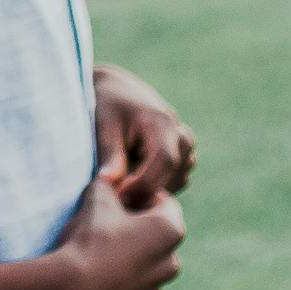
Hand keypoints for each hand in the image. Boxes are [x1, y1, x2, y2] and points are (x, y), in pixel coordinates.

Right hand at [45, 167, 182, 289]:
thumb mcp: (98, 197)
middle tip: (107, 211)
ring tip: (102, 235)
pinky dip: (126, 261)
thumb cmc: (91, 239)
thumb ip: (108, 181)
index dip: (136, 191)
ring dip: (132, 239)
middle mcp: (172, 257)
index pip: (160, 197)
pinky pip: (139, 269)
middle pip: (157, 224)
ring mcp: (158, 280)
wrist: (74, 289)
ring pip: (148, 248)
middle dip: (136, 215)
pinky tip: (102, 258)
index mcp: (170, 229)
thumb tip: (110, 174)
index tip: (114, 193)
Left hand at [93, 63, 196, 207]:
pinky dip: (153, 186)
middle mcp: (182, 138)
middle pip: (170, 177)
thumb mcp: (103, 125)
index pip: (165, 161)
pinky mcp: (183, 162)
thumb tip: (108, 183)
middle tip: (112, 191)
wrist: (119, 92)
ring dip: (148, 187)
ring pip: (173, 184)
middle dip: (142, 188)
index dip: (144, 184)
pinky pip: (172, 185)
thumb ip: (110, 154)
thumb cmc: (108, 105)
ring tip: (120, 174)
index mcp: (163, 123)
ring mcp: (187, 151)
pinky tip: (130, 175)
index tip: (119, 197)